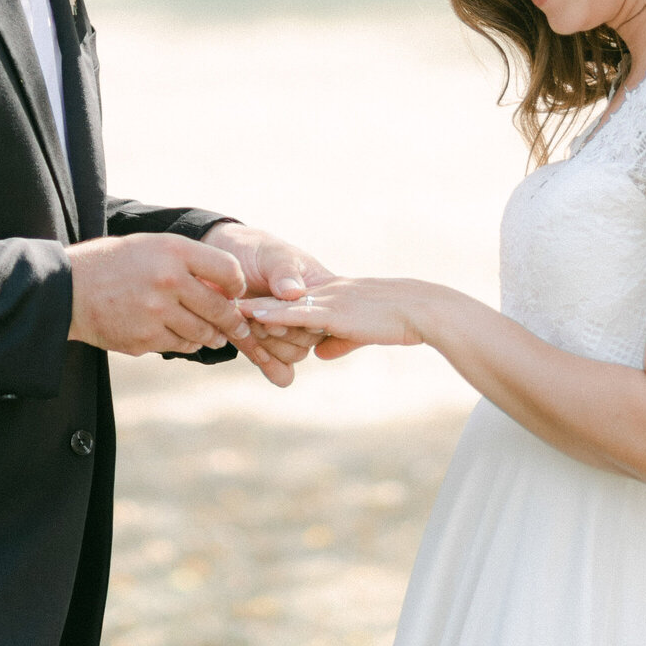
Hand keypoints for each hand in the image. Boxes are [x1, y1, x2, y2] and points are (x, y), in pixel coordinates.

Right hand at [67, 233, 250, 357]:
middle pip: (220, 308)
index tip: (235, 292)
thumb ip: (187, 262)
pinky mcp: (144, 339)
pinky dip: (188, 344)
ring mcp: (156, 313)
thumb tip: (224, 288)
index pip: (228, 270)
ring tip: (216, 335)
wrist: (68, 288)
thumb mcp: (151, 246)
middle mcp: (168, 281)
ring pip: (203, 333)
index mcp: (173, 251)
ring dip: (213, 336)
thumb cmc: (113, 263)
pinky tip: (187, 339)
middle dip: (234, 321)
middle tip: (239, 326)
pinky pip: (180, 346)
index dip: (237, 284)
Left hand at [202, 222, 334, 386]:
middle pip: (308, 339)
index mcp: (317, 287)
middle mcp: (308, 311)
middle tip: (251, 319)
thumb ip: (283, 270)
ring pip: (294, 354)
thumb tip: (294, 293)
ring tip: (247, 326)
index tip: (262, 312)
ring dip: (271, 346)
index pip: (319, 314)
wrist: (222, 253)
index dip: (293, 319)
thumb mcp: (270, 252)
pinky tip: (257, 354)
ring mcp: (290, 329)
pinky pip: (283, 370)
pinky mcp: (269, 343)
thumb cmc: (253, 248)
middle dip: (280, 333)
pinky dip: (272, 367)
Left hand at [242, 275, 426, 358]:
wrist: (421, 308)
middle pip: (281, 298)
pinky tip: (254, 315)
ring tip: (227, 309)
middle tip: (224, 306)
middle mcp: (325, 292)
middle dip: (253, 304)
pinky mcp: (334, 311)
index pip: (293, 299)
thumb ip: (338, 341)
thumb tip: (320, 353)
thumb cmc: (398, 320)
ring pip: (283, 304)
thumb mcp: (361, 333)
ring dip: (255, 309)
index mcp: (332, 294)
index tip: (241, 307)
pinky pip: (297, 312)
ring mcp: (328, 299)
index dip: (268, 304)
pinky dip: (274, 313)